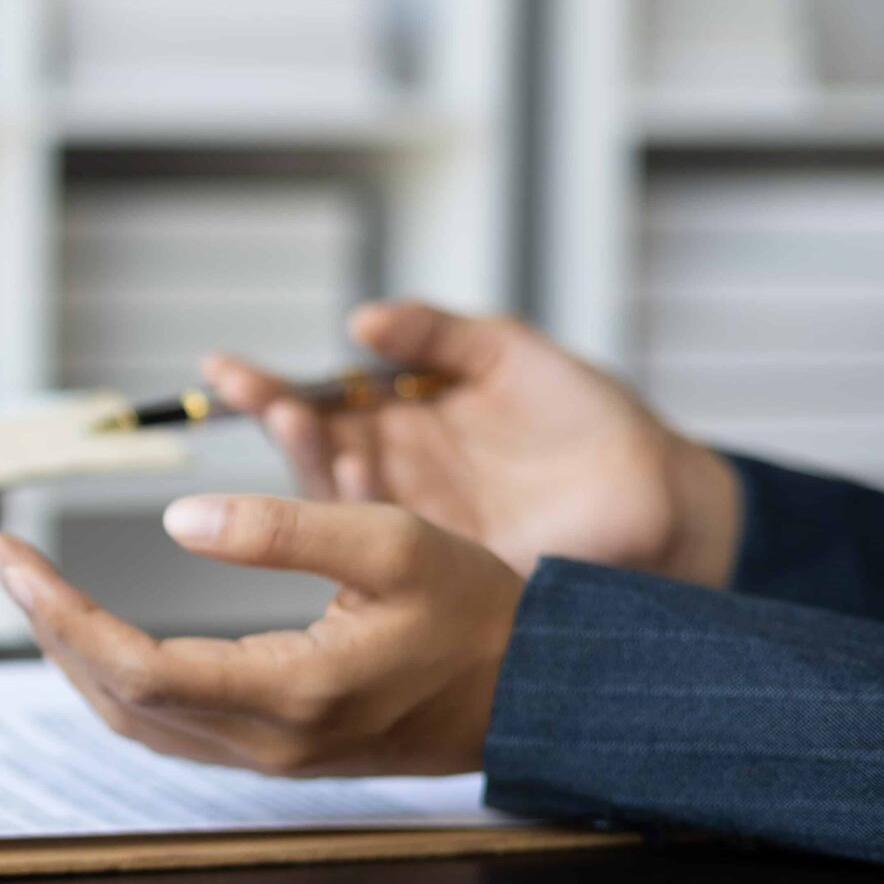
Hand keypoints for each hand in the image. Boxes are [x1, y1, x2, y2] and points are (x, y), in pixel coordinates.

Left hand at [0, 495, 521, 776]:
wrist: (537, 691)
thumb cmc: (476, 612)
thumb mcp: (391, 542)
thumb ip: (282, 528)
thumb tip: (177, 520)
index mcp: (293, 691)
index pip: (134, 665)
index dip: (57, 611)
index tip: (7, 556)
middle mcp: (270, 740)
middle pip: (116, 696)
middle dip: (47, 626)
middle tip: (3, 560)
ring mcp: (272, 756)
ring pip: (135, 720)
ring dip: (74, 655)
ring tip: (35, 589)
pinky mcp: (279, 750)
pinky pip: (169, 726)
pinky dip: (116, 679)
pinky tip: (95, 633)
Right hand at [206, 300, 739, 587]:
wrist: (663, 494)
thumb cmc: (592, 420)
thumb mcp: (509, 353)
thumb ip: (437, 332)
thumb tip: (362, 319)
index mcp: (401, 424)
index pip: (317, 405)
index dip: (267, 389)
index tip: (220, 368)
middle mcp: (395, 476)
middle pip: (311, 451)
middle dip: (279, 420)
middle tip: (263, 397)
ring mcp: (414, 524)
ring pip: (336, 499)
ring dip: (312, 459)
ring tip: (300, 418)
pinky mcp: (444, 564)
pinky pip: (385, 541)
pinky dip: (360, 506)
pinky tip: (352, 471)